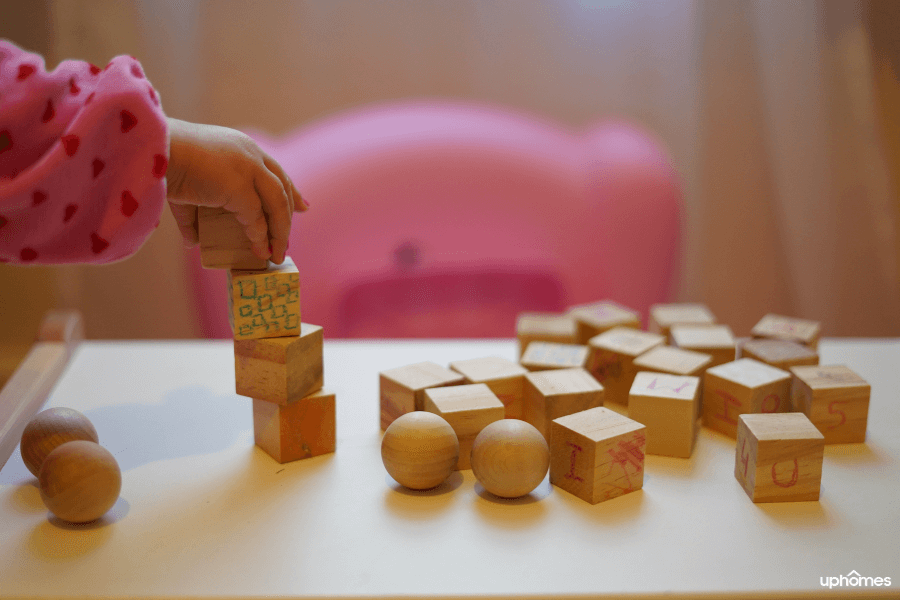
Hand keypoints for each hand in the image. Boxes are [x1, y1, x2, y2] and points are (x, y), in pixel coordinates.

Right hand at [164, 118, 307, 263]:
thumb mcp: (185, 187)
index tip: (303, 207)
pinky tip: (260, 251)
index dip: (290, 190)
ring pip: (277, 203)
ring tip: (276, 255)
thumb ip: (193, 215)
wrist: (151, 149)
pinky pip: (256, 218)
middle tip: (288, 240)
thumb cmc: (163, 162)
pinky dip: (260, 237)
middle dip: (291, 214)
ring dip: (279, 232)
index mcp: (241, 147)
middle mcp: (250, 155)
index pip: (275, 170)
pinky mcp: (239, 186)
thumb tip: (193, 243)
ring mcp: (248, 168)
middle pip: (282, 187)